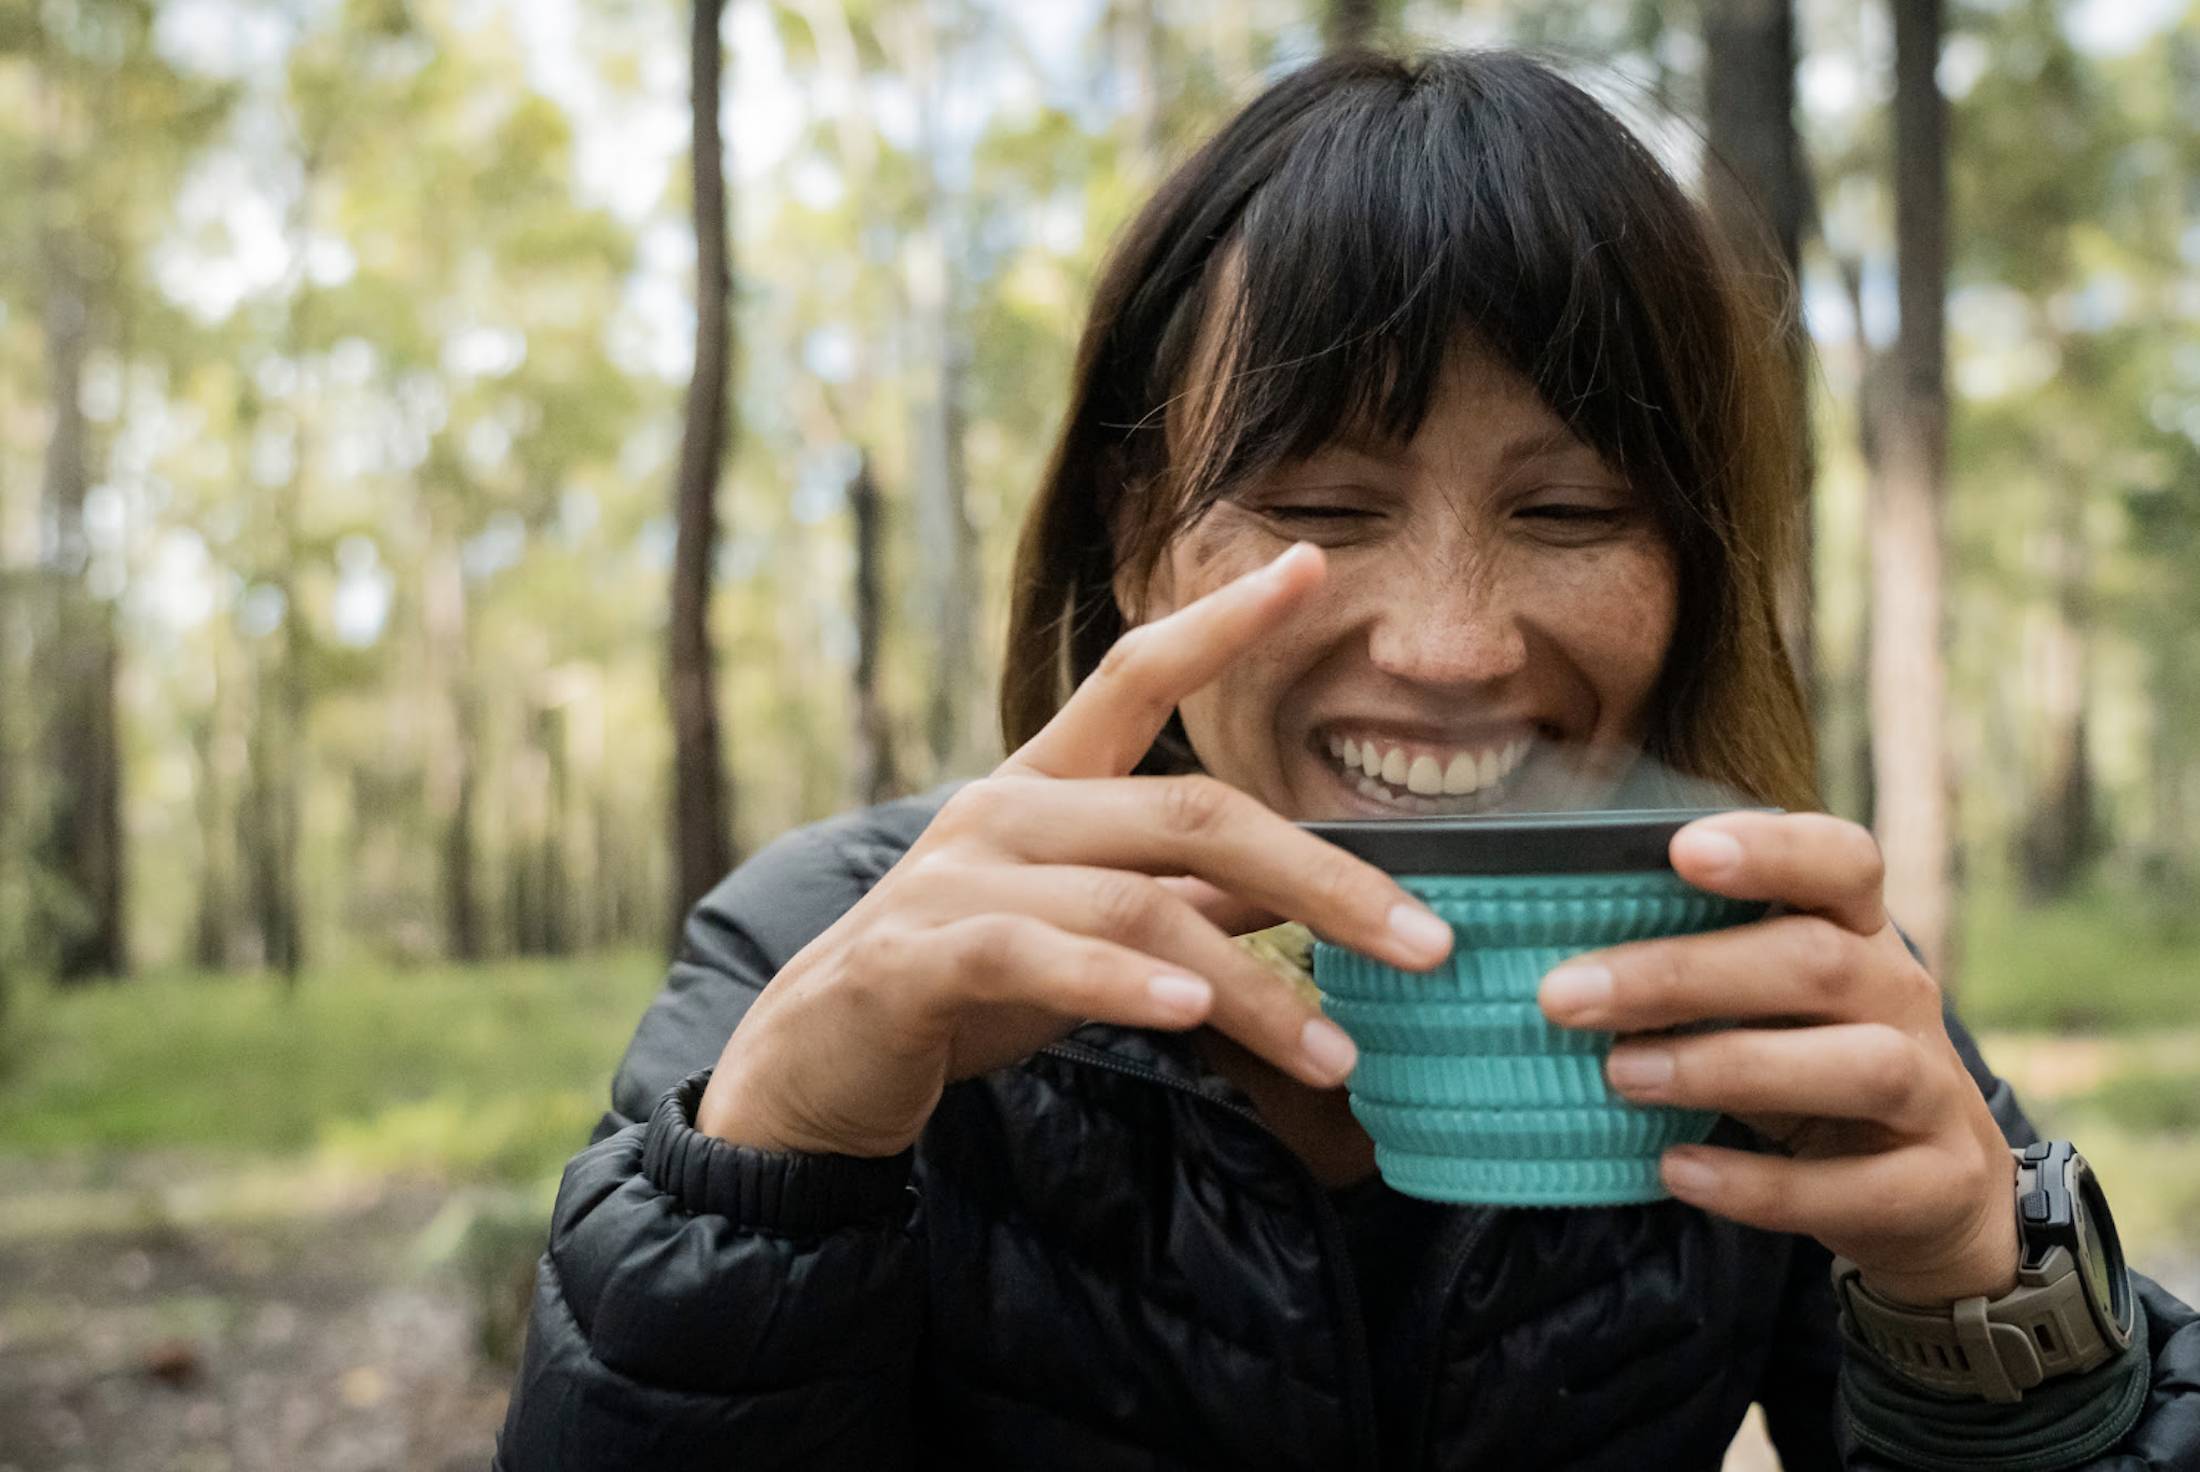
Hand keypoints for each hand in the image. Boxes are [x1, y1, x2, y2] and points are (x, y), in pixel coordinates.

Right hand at [697, 542, 1454, 1157]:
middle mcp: (1003, 812)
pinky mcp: (919, 959)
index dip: (1223, 620)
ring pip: (1137, 904)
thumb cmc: (962, 987)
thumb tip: (1309, 889)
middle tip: (1425, 942)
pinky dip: (1121, 986)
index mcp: (1044, 786)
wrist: (810, 1068)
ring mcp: (957, 880)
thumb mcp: (1086, 930)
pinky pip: (1039, 957)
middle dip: (1322, 877)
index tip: (1311, 567)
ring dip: (1252, 983)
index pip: (1138, 676)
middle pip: (1188, 812)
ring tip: (1338, 1052)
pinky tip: (1189, 1019)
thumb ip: (1184, 900)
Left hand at [1537, 811, 2019, 1308]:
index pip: (1842, 862)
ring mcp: (1934, 1093)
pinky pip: (1854, 1187)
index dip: (1772, 849)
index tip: (1682, 849)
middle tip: (1566, 995)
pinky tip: (1676, 1169)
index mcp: (1859, 934)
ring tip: (1621, 1074)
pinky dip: (1759, 1184)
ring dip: (1726, 1067)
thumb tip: (1558, 970)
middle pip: (1817, 961)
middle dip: (1683, 974)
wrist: (1934, 1193)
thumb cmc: (1810, 1067)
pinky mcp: (1935, 1186)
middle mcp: (1904, 998)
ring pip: (1860, 1066)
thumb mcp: (1766, 1007)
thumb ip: (1692, 977)